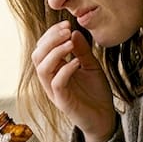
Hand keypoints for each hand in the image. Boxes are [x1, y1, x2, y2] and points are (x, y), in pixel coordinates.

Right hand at [31, 21, 115, 141]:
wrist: (105, 117)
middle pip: (37, 56)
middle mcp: (50, 80)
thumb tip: (74, 31)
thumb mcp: (91, 66)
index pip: (42, 48)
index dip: (51, 34)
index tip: (67, 24)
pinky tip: (76, 62)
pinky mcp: (63, 101)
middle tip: (67, 30)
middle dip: (50, 40)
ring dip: (55, 52)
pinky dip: (65, 69)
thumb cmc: (95, 93)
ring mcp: (55, 91)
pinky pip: (56, 83)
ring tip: (70, 43)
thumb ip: (82, 51)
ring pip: (42, 69)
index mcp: (54, 70)